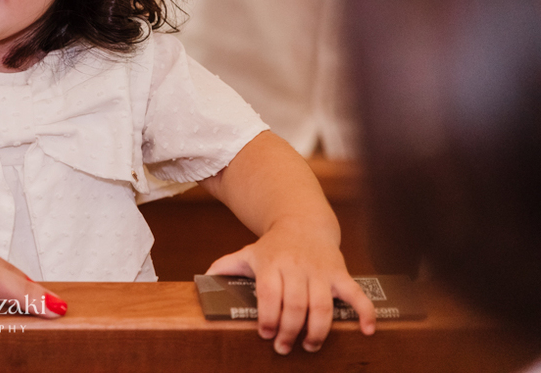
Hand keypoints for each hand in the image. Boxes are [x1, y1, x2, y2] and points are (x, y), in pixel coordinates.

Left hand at [206, 218, 376, 354]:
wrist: (303, 222)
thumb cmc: (273, 246)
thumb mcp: (248, 252)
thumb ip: (226, 266)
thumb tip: (205, 280)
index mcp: (271, 263)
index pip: (270, 293)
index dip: (268, 316)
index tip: (264, 333)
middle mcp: (296, 267)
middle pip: (295, 304)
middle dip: (290, 330)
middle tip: (284, 347)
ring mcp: (321, 271)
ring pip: (322, 305)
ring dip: (318, 330)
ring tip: (309, 345)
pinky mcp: (341, 274)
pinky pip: (356, 294)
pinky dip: (364, 313)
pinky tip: (366, 331)